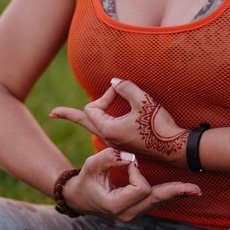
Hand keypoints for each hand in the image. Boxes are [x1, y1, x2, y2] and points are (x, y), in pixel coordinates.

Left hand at [51, 78, 187, 163]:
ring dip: (88, 116)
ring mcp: (117, 142)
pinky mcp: (126, 143)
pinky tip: (102, 119)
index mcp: (108, 130)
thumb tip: (114, 82)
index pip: (92, 108)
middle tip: (53, 113)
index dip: (104, 95)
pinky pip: (106, 130)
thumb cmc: (159, 125)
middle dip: (69, 115)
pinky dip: (102, 120)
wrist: (176, 148)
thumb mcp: (142, 100)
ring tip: (68, 115)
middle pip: (85, 122)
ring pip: (95, 126)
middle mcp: (109, 138)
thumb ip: (125, 87)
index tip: (119, 90)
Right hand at [61, 147, 200, 221]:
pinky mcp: (138, 208)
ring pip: (159, 202)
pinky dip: (168, 194)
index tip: (127, 161)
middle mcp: (127, 213)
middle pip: (156, 200)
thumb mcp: (91, 166)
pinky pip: (156, 201)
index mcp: (115, 205)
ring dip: (175, 193)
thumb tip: (130, 157)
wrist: (79, 198)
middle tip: (194, 189)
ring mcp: (133, 213)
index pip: (139, 188)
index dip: (136, 171)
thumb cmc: (85, 180)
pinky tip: (184, 191)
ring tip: (194, 190)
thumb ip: (109, 158)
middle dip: (174, 192)